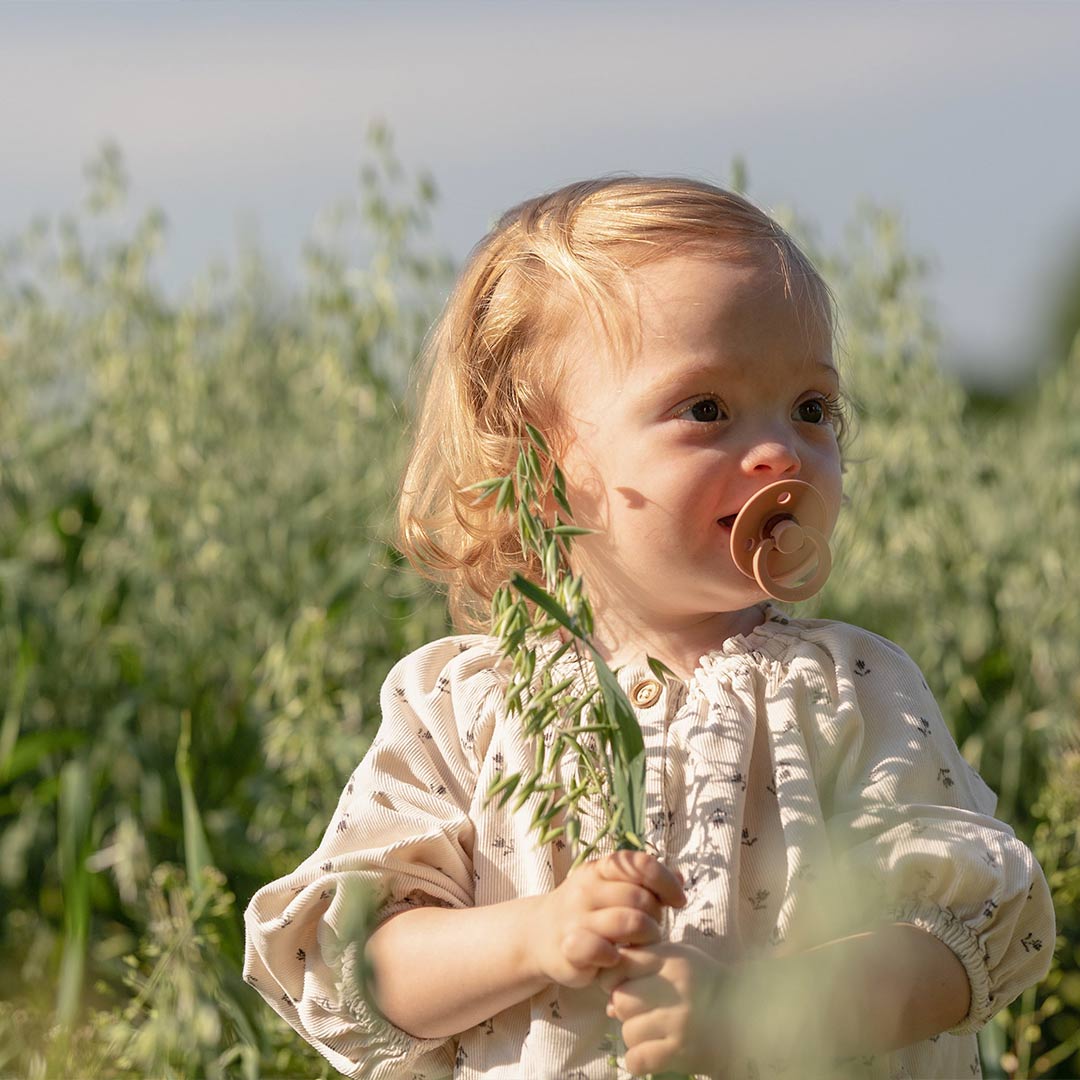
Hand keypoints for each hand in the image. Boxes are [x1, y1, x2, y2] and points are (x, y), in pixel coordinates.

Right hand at [529, 850, 685, 988]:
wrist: (539, 936)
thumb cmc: (586, 912)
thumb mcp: (611, 889)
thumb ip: (644, 883)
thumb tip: (680, 878)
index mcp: (600, 869)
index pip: (641, 864)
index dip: (666, 882)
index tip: (678, 901)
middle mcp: (587, 889)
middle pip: (641, 897)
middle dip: (657, 917)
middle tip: (653, 930)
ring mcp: (577, 917)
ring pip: (630, 922)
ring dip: (646, 938)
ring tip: (642, 946)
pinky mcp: (570, 947)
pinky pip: (604, 950)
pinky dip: (618, 957)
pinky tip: (617, 960)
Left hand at [598, 942, 730, 1076]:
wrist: (748, 1017)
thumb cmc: (707, 984)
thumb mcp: (679, 959)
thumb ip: (644, 967)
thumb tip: (608, 1003)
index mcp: (671, 960)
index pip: (622, 964)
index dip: (616, 977)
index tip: (625, 985)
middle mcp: (673, 988)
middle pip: (621, 1000)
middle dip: (627, 1009)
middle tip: (645, 1012)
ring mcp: (677, 1022)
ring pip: (628, 1031)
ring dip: (636, 1036)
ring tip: (657, 1032)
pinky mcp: (680, 1052)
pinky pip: (637, 1059)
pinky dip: (640, 1060)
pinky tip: (654, 1052)